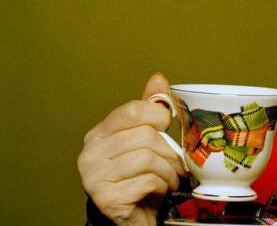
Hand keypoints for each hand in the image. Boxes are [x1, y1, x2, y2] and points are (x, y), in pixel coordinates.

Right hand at [77, 73, 188, 225]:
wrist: (132, 216)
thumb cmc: (140, 176)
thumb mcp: (144, 139)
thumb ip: (149, 109)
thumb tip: (158, 79)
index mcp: (98, 135)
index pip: (132, 111)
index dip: (158, 117)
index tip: (166, 128)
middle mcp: (89, 154)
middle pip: (145, 136)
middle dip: (169, 151)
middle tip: (174, 163)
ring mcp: (94, 177)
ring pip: (148, 158)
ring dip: (167, 170)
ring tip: (167, 178)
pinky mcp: (106, 199)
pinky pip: (147, 180)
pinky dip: (161, 185)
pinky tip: (158, 191)